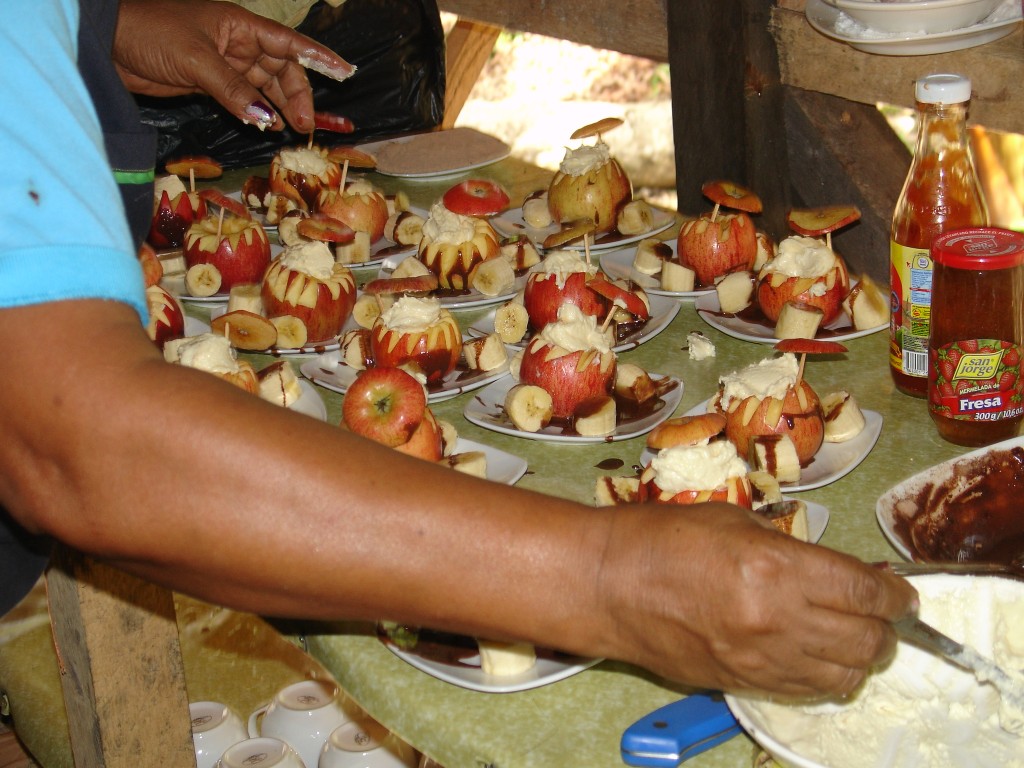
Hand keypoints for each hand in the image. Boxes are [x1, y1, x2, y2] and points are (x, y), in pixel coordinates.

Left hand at [112, 0, 354, 133]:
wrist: (108, 44)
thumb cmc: (151, 33)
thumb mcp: (196, 60)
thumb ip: (233, 89)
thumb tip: (266, 118)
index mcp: (240, 26)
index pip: (290, 43)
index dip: (319, 57)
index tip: (346, 72)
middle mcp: (238, 44)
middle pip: (281, 70)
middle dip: (298, 95)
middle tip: (305, 124)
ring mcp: (225, 64)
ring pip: (265, 87)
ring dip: (280, 107)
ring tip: (291, 129)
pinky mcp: (210, 84)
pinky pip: (244, 99)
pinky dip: (257, 112)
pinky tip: (266, 125)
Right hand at [595, 502, 917, 696]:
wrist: (605, 584)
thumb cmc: (660, 537)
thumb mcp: (732, 519)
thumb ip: (786, 547)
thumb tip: (827, 571)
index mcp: (774, 567)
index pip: (863, 593)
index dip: (894, 596)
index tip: (901, 594)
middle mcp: (775, 620)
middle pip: (864, 640)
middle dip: (886, 630)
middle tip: (883, 617)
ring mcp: (757, 659)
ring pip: (841, 676)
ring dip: (859, 658)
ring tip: (854, 640)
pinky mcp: (739, 683)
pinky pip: (803, 692)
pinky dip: (824, 678)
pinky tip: (818, 658)